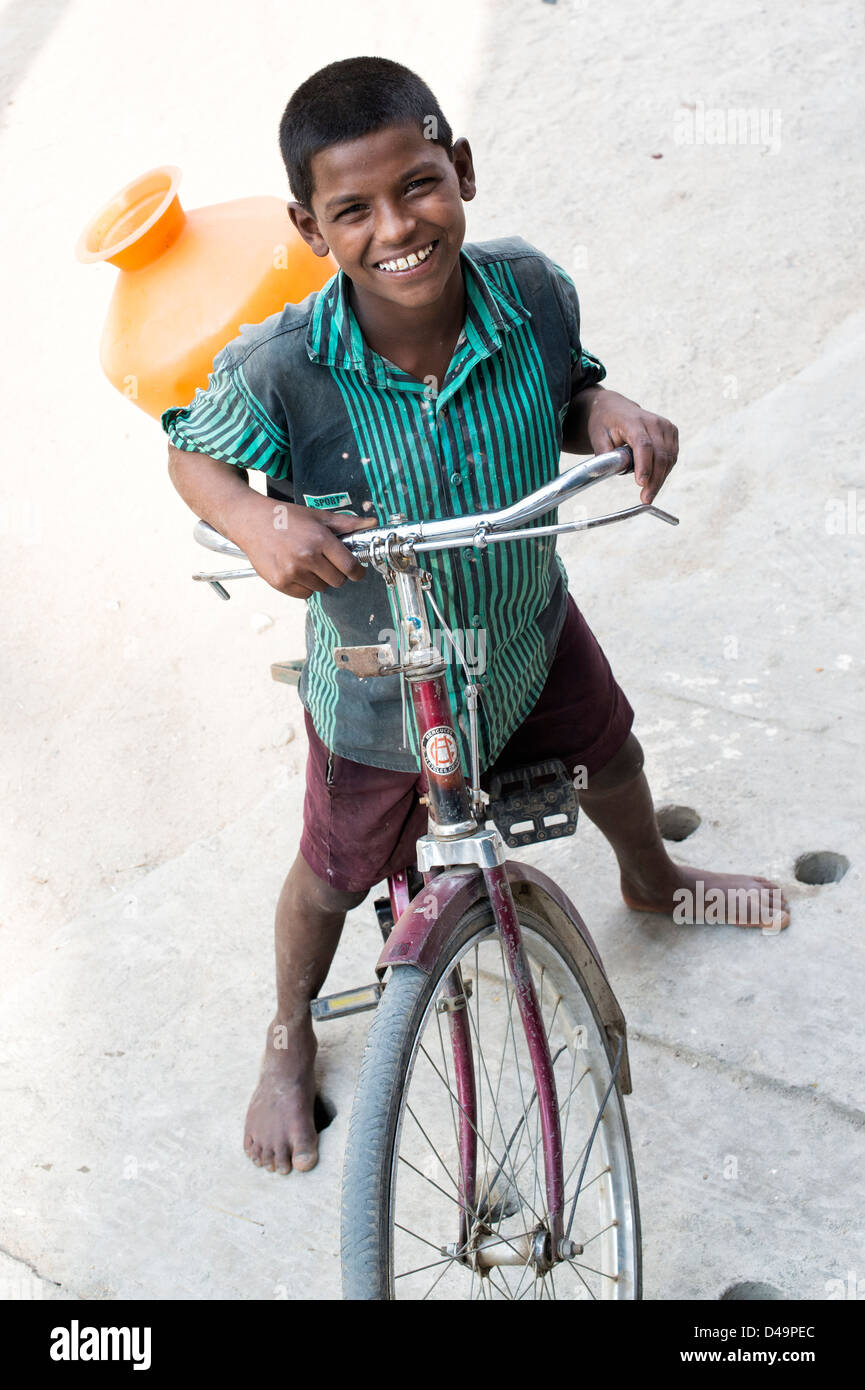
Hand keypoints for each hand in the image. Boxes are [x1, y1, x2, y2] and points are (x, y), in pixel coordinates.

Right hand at [237, 500, 378, 599]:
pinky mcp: (279, 582)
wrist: (251, 521)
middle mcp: (306, 557)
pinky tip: (296, 570)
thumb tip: (372, 524)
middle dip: (337, 574)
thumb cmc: (286, 518)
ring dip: (319, 579)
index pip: (350, 566)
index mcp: (319, 539)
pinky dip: (304, 586)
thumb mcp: (318, 516)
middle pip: (338, 581)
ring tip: (307, 563)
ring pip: (321, 588)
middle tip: (327, 563)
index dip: (357, 572)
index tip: (357, 572)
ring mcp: (292, 571)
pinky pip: (304, 594)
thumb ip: (347, 524)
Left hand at [584, 389, 678, 503]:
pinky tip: (654, 481)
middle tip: (646, 499)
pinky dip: (664, 471)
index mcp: (632, 420)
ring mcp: (665, 426)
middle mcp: (653, 421)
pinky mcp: (672, 432)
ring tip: (648, 494)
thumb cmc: (605, 423)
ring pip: (669, 458)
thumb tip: (619, 470)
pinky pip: (672, 457)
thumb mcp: (597, 437)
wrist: (615, 408)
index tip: (641, 484)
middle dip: (654, 480)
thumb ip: (606, 455)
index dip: (644, 465)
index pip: (643, 444)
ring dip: (660, 479)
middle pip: (660, 454)